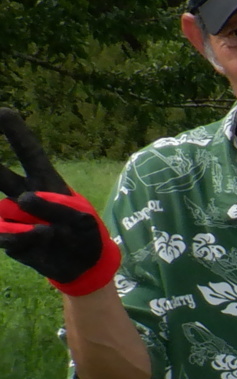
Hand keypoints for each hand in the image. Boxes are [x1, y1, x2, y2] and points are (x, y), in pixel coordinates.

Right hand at [0, 107, 119, 293]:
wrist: (82, 267)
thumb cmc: (86, 235)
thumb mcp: (83, 221)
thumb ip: (56, 207)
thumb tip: (23, 200)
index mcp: (46, 182)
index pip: (28, 152)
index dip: (15, 132)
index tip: (2, 111)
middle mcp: (23, 194)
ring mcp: (12, 215)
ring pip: (1, 210)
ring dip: (21, 224)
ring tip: (49, 233)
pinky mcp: (8, 236)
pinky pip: (4, 235)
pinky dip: (23, 240)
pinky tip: (40, 242)